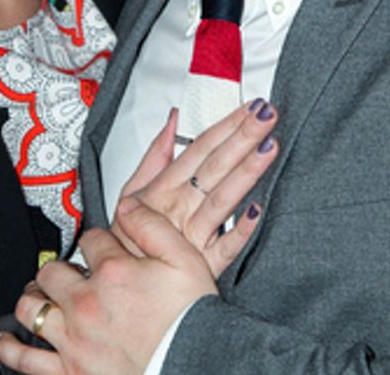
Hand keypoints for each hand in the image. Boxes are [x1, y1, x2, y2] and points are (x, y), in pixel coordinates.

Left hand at [0, 200, 218, 374]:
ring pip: (31, 310)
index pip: (90, 240)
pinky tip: (5, 341)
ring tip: (35, 299)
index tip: (103, 251)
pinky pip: (26, 360)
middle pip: (51, 273)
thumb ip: (152, 226)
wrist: (198, 367)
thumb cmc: (193, 321)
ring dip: (30, 301)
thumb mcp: (185, 260)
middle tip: (67, 275)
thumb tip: (127, 205)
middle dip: (58, 269)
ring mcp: (74, 339)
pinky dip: (11, 348)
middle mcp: (86, 303)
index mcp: (113, 272)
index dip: (97, 242)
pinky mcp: (69, 371)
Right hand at [114, 100, 278, 276]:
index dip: (226, 125)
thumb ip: (155, 153)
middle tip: (267, 115)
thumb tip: (172, 120)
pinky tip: (257, 210)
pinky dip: (240, 231)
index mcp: (164, 187)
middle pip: (215, 165)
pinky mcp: (201, 264)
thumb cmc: (129, 236)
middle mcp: (179, 207)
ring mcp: (191, 235)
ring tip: (269, 148)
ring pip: (222, 200)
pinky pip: (224, 248)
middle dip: (243, 137)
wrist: (120, 282)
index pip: (200, 148)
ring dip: (246, 173)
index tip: (250, 107)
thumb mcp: (131, 189)